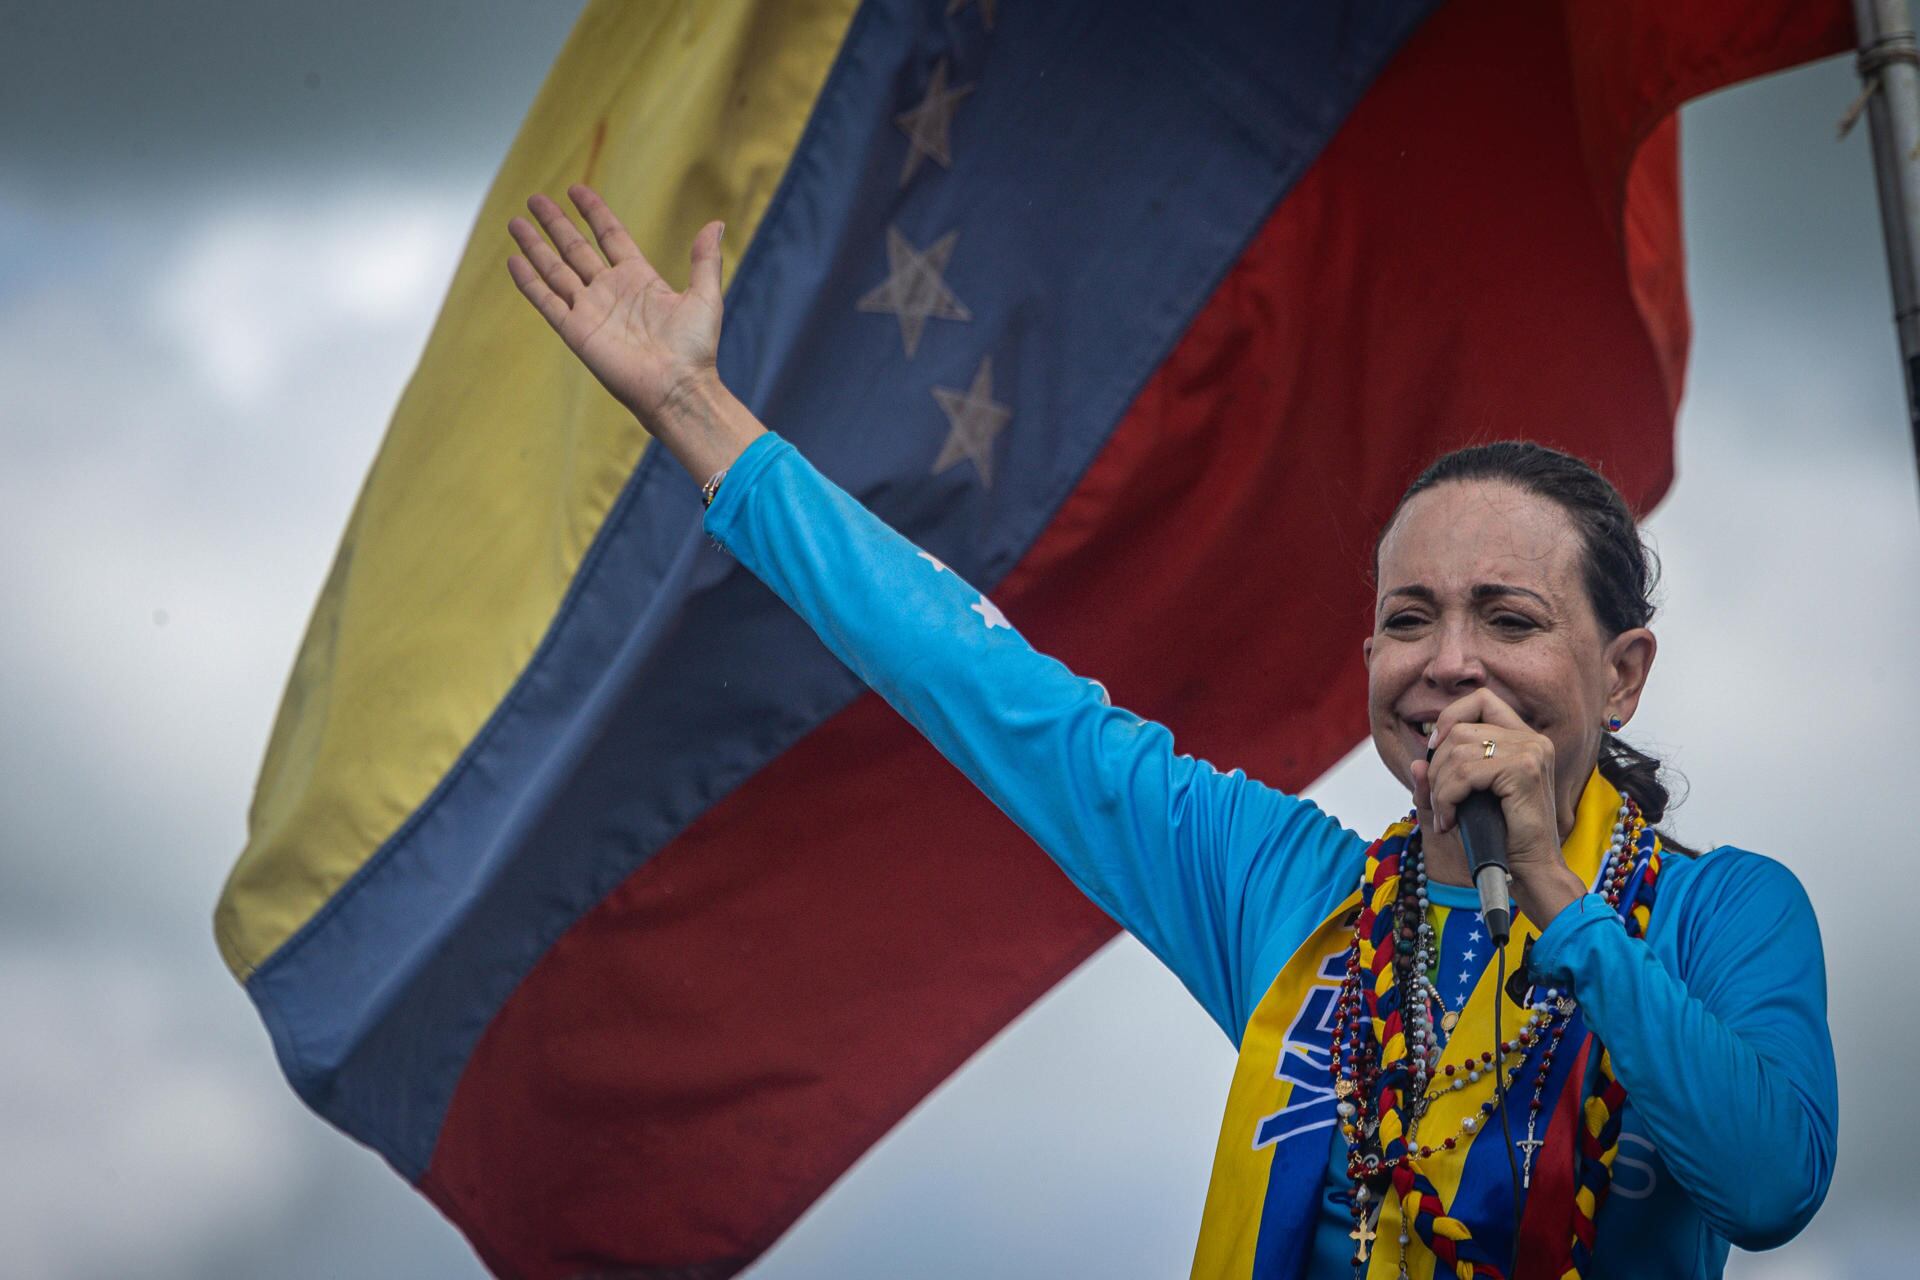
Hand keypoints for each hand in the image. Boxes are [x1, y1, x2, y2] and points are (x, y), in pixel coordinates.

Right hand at [506, 184, 724, 431]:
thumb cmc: (695, 349)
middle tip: (534, 199)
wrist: (678, 388)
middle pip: (575, 249)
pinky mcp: (576, 332)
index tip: (576, 190)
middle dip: (555, 223)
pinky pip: (547, 302)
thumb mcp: (705, 297)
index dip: (593, 212)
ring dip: (535, 247)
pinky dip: (529, 282)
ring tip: (515, 222)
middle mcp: (610, 292)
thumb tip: (715, 224)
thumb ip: (704, 259)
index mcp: (639, 279)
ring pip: (555, 270)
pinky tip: (513, 260)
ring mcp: (590, 311)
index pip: (609, 236)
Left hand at [1410, 689, 1584, 925]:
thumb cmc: (1501, 837)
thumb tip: (1416, 764)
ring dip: (1439, 787)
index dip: (1449, 719)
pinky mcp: (1524, 770)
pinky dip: (1447, 797)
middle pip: (1459, 728)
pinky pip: (1465, 773)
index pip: (1480, 700)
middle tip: (1439, 801)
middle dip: (1437, 767)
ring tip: (1446, 814)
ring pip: (1457, 750)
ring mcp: (1531, 752)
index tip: (1435, 752)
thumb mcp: (1463, 801)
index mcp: (1523, 738)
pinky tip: (1450, 820)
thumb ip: (1439, 780)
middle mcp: (1532, 739)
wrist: (1531, 870)